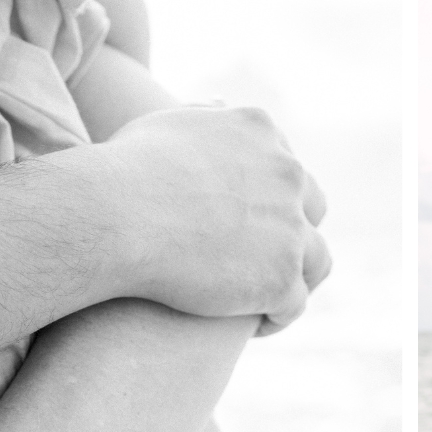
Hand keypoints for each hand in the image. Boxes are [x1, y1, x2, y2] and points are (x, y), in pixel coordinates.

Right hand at [99, 105, 331, 331]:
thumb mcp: (165, 124)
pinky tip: (255, 326)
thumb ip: (202, 115)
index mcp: (260, 132)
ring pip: (317, 260)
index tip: (250, 222)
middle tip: (267, 260)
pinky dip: (279, 316)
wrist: (114, 217)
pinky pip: (295, 304)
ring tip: (269, 299)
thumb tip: (221, 105)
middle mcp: (286, 173)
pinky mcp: (281, 278)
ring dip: (298, 278)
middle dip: (296, 233)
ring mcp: (289, 227)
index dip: (273, 198)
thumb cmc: (124, 171)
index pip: (286, 167)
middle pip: (313, 208)